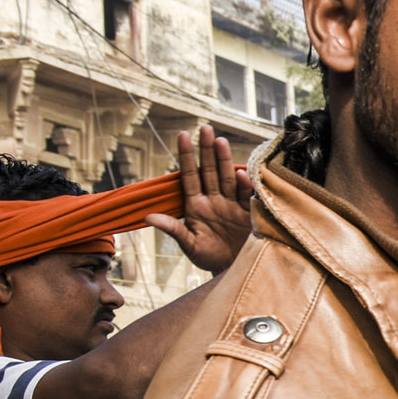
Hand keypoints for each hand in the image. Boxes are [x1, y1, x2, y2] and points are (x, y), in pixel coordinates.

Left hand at [143, 126, 252, 273]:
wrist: (236, 270)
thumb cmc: (210, 259)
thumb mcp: (189, 245)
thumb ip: (172, 229)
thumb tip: (148, 217)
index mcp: (196, 206)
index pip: (189, 175)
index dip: (186, 156)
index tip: (182, 135)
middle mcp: (214, 200)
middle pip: (209, 170)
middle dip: (206, 150)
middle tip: (205, 128)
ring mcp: (231, 205)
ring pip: (226, 177)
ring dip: (224, 160)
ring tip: (220, 140)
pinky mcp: (249, 212)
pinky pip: (245, 195)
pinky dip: (243, 185)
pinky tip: (241, 174)